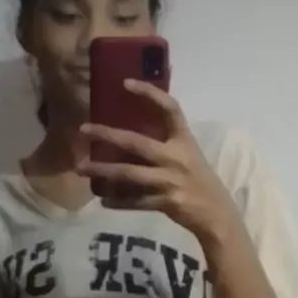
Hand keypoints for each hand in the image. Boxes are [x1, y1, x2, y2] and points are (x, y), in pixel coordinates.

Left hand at [77, 79, 227, 236]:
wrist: (216, 214)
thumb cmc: (199, 180)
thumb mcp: (188, 154)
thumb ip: (166, 142)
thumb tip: (132, 131)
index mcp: (184, 141)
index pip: (170, 109)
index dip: (150, 93)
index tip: (125, 83)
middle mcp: (176, 158)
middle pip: (136, 143)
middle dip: (107, 135)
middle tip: (83, 129)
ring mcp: (170, 181)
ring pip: (129, 174)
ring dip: (103, 171)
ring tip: (81, 168)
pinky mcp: (165, 203)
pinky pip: (135, 202)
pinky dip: (118, 201)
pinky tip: (102, 199)